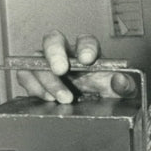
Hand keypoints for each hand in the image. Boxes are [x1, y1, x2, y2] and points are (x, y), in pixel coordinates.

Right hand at [15, 30, 135, 102]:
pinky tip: (48, 98)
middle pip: (53, 40)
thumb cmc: (105, 94)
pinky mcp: (36, 79)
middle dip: (55, 53)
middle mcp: (65, 54)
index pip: (85, 40)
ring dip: (47, 79)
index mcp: (87, 52)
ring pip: (37, 60)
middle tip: (61, 70)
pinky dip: (33, 86)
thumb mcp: (120, 92)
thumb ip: (125, 85)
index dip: (85, 47)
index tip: (87, 59)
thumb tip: (120, 80)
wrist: (93, 110)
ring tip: (62, 97)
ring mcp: (48, 65)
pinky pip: (25, 75)